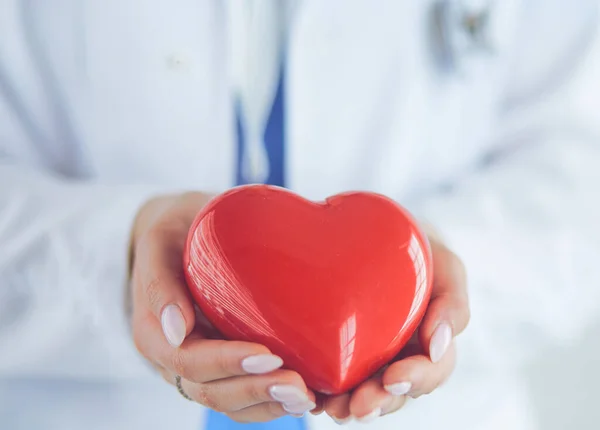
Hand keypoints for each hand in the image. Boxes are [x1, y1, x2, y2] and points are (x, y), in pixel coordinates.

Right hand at [129, 192, 316, 422]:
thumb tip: (177, 330)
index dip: (228, 363)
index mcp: (154, 333)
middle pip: (211, 390)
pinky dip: (271, 401)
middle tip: (298, 386)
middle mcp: (174, 359)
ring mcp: (200, 366)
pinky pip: (243, 396)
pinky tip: (303, 397)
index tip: (269, 354)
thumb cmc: (176, 232)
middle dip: (255, 390)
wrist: (186, 233)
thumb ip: (159, 280)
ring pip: (229, 402)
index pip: (188, 361)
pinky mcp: (224, 364)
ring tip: (306, 398)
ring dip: (268, 404)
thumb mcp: (159, 242)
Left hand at [322, 231, 469, 423]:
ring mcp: (371, 353)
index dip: (416, 380)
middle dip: (379, 402)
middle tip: (358, 407)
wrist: (377, 228)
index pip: (432, 370)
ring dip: (351, 405)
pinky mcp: (340, 348)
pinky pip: (335, 376)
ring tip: (333, 409)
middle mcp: (402, 352)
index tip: (393, 377)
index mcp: (431, 340)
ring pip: (366, 390)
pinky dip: (326, 391)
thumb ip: (452, 301)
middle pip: (396, 390)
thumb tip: (436, 345)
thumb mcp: (445, 264)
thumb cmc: (416, 247)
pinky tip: (313, 397)